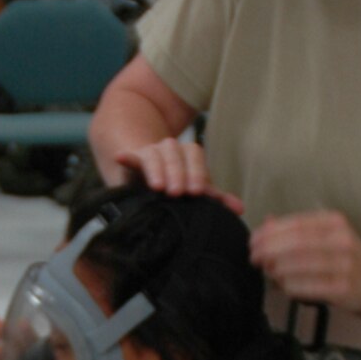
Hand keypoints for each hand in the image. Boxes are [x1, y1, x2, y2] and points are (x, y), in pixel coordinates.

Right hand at [115, 139, 241, 212]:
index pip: (195, 157)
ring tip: (157, 187)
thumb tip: (239, 209)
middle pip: (176, 154)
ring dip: (157, 169)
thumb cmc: (176, 185)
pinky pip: (130, 157)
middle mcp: (171, 150)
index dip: (196, 173)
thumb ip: (214, 198)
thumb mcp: (194, 190)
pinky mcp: (133, 160)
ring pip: (155, 154)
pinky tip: (120, 158)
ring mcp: (151, 153)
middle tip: (177, 193)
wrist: (148, 174)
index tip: (197, 192)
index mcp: (189, 155)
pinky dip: (127, 157)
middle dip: (178, 173)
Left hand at [250, 211, 360, 315]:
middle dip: (269, 250)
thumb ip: (296, 229)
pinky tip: (283, 284)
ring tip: (268, 270)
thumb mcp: (326, 235)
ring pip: (299, 265)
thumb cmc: (345, 256)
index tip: (253, 240)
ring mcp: (344, 265)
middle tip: (254, 257)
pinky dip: (289, 286)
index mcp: (334, 222)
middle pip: (295, 243)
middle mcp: (341, 240)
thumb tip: (266, 223)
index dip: (270, 233)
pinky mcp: (342, 288)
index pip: (296, 224)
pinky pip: (307, 287)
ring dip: (276, 269)